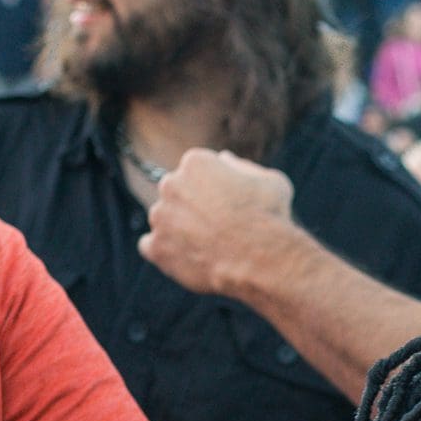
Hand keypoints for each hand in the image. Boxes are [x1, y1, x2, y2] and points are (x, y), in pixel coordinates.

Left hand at [142, 148, 303, 299]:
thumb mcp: (270, 180)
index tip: (229, 202)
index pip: (196, 169)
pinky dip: (166, 251)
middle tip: (219, 225)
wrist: (263, 260)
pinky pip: (150, 246)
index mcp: (195, 162)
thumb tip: (224, 159)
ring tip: (209, 245)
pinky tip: (187, 257)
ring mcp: (160, 217)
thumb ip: (242, 166)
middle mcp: (170, 184)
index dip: (215, 187)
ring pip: (164, 219)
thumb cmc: (270, 217)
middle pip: (176, 192)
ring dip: (179, 228)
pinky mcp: (156, 248)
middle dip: (192, 205)